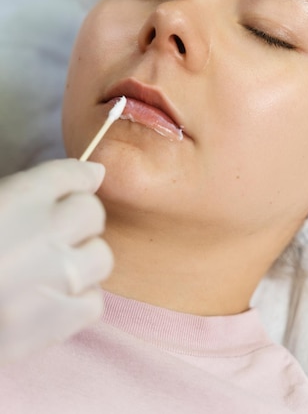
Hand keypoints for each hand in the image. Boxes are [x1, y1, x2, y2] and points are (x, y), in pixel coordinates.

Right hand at [0, 158, 112, 363]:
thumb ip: (27, 189)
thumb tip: (94, 173)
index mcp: (17, 198)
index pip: (72, 174)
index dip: (77, 180)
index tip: (77, 185)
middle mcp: (43, 233)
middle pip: (92, 213)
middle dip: (76, 222)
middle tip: (50, 237)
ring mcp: (54, 279)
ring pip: (101, 257)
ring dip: (80, 262)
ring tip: (49, 272)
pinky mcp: (53, 323)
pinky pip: (93, 303)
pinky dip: (76, 302)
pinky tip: (48, 302)